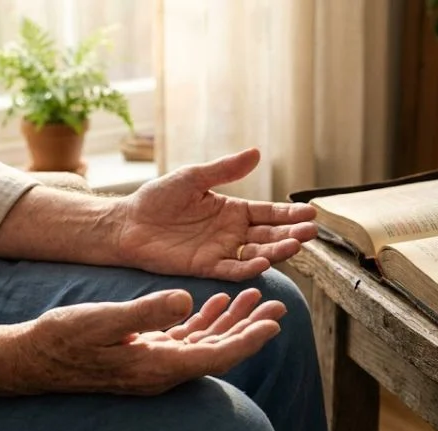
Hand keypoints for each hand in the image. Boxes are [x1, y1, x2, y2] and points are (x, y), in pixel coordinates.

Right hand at [10, 289, 284, 395]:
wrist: (36, 357)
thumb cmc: (66, 340)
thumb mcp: (106, 321)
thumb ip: (147, 312)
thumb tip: (186, 300)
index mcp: (159, 366)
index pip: (216, 356)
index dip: (247, 340)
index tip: (273, 325)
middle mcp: (163, 369)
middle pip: (219, 350)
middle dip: (249, 328)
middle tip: (277, 306)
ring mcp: (156, 361)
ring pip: (205, 342)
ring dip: (230, 320)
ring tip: (254, 297)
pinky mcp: (147, 351)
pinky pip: (185, 337)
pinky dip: (203, 319)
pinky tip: (215, 301)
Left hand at [116, 148, 317, 280]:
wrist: (127, 224)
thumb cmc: (157, 198)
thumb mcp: (193, 177)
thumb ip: (225, 170)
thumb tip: (256, 152)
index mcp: (232, 210)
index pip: (268, 213)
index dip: (289, 214)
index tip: (310, 213)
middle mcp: (231, 233)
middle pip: (268, 235)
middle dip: (291, 234)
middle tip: (310, 232)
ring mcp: (220, 251)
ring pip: (256, 254)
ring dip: (277, 251)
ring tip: (296, 245)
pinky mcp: (205, 267)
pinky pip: (231, 270)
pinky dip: (248, 268)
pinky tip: (264, 262)